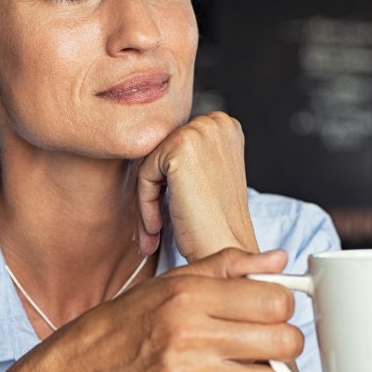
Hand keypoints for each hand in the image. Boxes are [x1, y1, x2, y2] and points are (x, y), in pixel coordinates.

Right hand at [0, 249, 302, 371]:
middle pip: (283, 340)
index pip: (275, 299)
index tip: (272, 310)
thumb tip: (277, 258)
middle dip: (284, 343)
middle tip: (268, 342)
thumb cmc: (120, 327)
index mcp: (187, 295)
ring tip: (249, 365)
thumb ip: (226, 267)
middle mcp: (190, 333)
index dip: (282, 305)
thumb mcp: (168, 284)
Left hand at [136, 111, 256, 261]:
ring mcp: (199, 131)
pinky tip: (156, 228)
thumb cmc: (217, 223)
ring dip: (148, 201)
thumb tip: (149, 144)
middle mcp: (216, 122)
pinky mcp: (180, 147)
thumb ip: (188, 154)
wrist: (227, 249)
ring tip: (154, 231)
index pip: (176, 146)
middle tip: (155, 228)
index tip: (169, 211)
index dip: (169, 182)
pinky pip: (145, 174)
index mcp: (225, 125)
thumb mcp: (208, 175)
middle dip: (157, 191)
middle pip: (162, 153)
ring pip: (151, 164)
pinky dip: (145, 204)